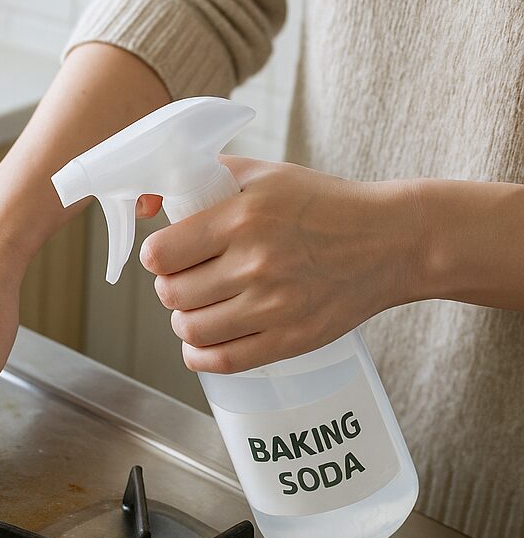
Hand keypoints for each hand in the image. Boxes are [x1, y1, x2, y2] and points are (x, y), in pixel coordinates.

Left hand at [139, 157, 422, 372]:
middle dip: (171, 287)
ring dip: (184, 321)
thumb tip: (146, 202)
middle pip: (172, 294)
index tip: (167, 255)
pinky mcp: (290, 340)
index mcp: (243, 217)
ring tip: (198, 308)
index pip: (161, 254)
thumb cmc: (321, 205)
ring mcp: (274, 307)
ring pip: (191, 329)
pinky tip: (204, 341)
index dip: (157, 256)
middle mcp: (256, 263)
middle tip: (187, 279)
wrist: (391, 242)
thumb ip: (202, 177)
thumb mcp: (263, 175)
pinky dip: (200, 355)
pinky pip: (222, 361)